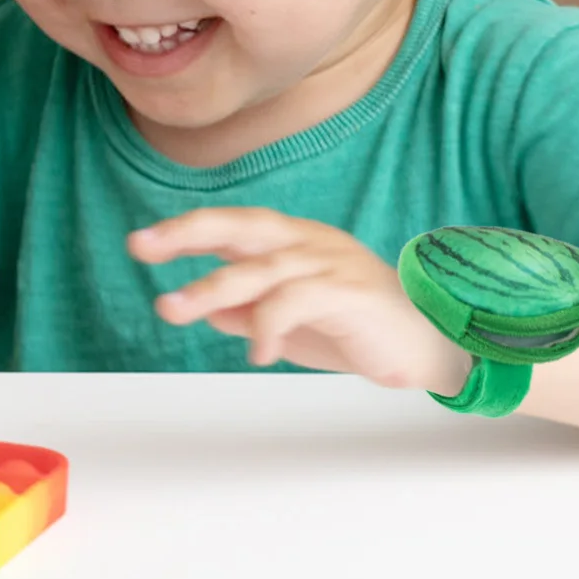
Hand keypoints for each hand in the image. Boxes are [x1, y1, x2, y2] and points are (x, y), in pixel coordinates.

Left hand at [128, 208, 470, 392]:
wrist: (436, 346)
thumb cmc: (361, 329)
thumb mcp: (295, 323)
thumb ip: (251, 312)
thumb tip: (208, 311)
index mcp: (293, 242)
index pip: (230, 226)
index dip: (186, 231)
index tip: (142, 244)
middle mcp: (308, 242)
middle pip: (240, 226)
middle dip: (187, 234)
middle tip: (143, 247)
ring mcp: (330, 263)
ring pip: (260, 267)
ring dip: (211, 289)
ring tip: (174, 309)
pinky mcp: (349, 292)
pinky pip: (295, 300)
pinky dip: (266, 325)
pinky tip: (257, 352)